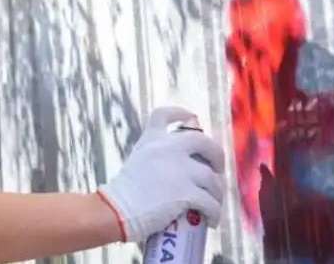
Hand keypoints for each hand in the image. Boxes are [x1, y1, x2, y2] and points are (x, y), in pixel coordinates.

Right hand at [97, 106, 226, 241]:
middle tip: (217, 170)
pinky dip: (214, 213)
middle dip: (216, 156)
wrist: (116, 211)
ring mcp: (179, 169)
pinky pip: (211, 203)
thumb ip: (155, 158)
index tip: (192, 118)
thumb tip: (178, 168)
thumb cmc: (122, 194)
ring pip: (213, 179)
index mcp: (151, 139)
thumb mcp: (136, 162)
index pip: (165, 114)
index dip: (181, 113)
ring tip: (213, 204)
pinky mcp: (187, 192)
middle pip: (204, 143)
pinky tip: (211, 220)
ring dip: (217, 193)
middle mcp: (168, 148)